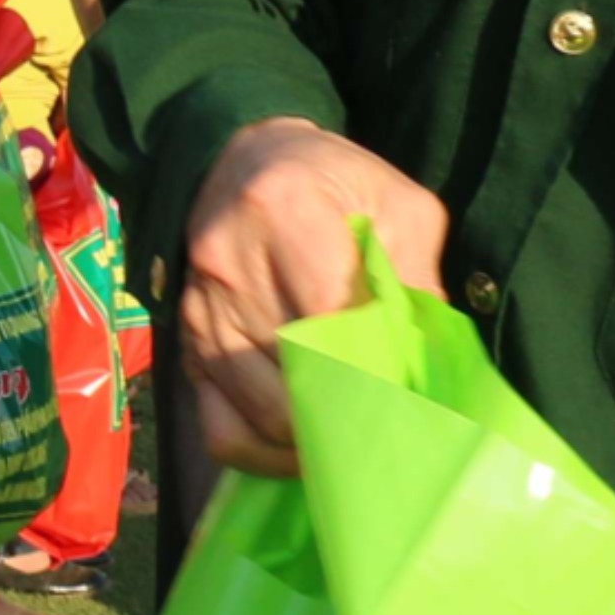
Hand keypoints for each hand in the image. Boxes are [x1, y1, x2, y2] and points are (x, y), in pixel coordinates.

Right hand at [166, 118, 445, 479]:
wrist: (244, 160)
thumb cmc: (332, 181)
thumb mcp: (395, 204)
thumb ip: (416, 277)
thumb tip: (427, 363)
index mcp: (287, 214)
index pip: (330, 322)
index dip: (372, 375)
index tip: (410, 405)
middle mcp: (231, 266)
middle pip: (293, 378)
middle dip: (345, 419)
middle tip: (390, 433)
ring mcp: (202, 313)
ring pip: (259, 415)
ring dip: (310, 442)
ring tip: (352, 442)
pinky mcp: (186, 346)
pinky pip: (219, 428)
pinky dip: (262, 455)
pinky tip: (299, 448)